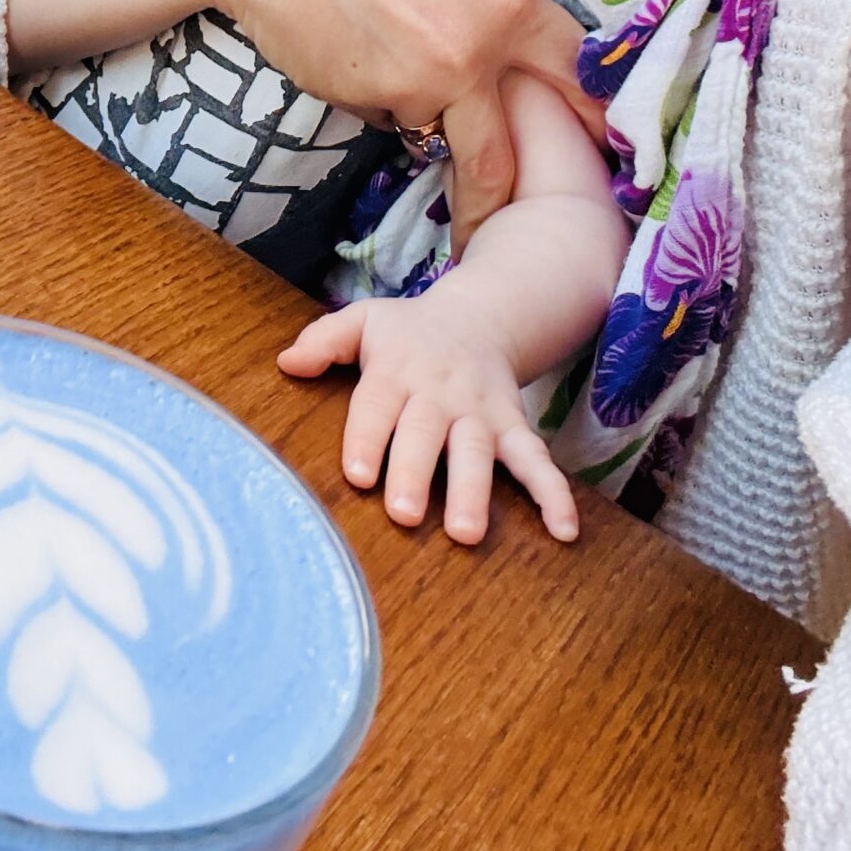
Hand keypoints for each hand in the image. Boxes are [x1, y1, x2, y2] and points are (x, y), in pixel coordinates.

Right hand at [217, 0, 596, 234]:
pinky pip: (393, 115)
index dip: (596, 103)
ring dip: (451, 127)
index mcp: (503, 3)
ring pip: (448, 134)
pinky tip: (375, 52)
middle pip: (512, 152)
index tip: (610, 132)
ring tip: (447, 124)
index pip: (574, 74)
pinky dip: (396, 99)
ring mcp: (407, 90)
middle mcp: (464, 60)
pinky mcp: (358, 102)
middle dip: (527, 190)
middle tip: (547, 210)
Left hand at [280, 286, 578, 546]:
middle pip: (427, 433)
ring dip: (474, 491)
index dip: (368, 438)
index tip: (358, 476)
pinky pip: (537, 459)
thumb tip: (286, 363)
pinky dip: (553, 493)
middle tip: (405, 515)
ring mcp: (481, 411)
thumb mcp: (364, 321)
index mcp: (397, 368)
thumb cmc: (407, 332)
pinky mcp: (513, 426)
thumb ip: (324, 340)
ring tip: (466, 534)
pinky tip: (564, 531)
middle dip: (416, 472)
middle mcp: (440, 392)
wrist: (478, 316)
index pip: (377, 403)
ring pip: (478, 451)